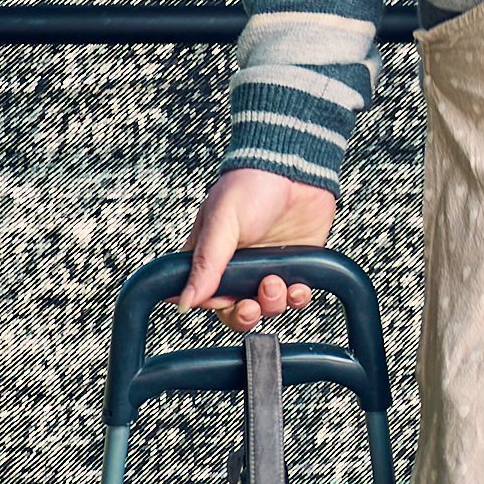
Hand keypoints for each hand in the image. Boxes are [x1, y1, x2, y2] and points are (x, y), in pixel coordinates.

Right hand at [178, 167, 340, 333]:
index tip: (224, 300)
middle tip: (250, 305)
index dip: (214, 306)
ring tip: (274, 281)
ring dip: (271, 303)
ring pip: (266, 307)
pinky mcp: (296, 267)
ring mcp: (266, 268)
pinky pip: (295, 297)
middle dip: (244, 314)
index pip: (203, 296)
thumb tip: (185, 300)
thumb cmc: (252, 184)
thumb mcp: (222, 223)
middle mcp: (237, 267)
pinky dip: (296, 298)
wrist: (298, 169)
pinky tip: (297, 286)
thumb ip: (206, 263)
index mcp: (209, 256)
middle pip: (234, 310)